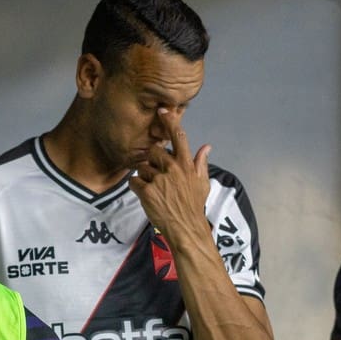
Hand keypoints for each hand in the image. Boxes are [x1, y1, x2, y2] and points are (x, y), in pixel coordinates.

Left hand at [128, 108, 211, 241]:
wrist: (185, 228)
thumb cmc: (193, 206)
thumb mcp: (202, 183)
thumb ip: (200, 163)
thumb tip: (206, 147)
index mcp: (186, 165)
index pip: (179, 137)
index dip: (170, 122)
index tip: (162, 111)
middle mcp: (173, 169)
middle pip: (153, 152)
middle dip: (152, 161)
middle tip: (157, 176)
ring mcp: (159, 180)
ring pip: (142, 167)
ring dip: (144, 176)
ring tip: (155, 190)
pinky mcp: (147, 192)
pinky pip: (134, 181)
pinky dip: (136, 187)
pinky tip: (146, 195)